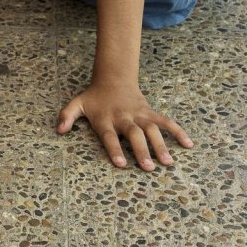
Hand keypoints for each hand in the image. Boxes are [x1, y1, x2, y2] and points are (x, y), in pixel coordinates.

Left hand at [58, 79, 192, 169]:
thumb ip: (67, 116)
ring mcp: (139, 115)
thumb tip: (59, 130)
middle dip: (141, 150)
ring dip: (161, 145)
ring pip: (152, 130)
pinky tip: (188, 144)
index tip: (120, 164)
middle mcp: (124, 118)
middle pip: (134, 134)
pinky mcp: (150, 113)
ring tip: (168, 162)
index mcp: (105, 119)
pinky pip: (166, 122)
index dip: (114, 149)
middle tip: (148, 168)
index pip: (109, 136)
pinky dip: (178, 131)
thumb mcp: (77, 104)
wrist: (114, 78)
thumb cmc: (94, 97)